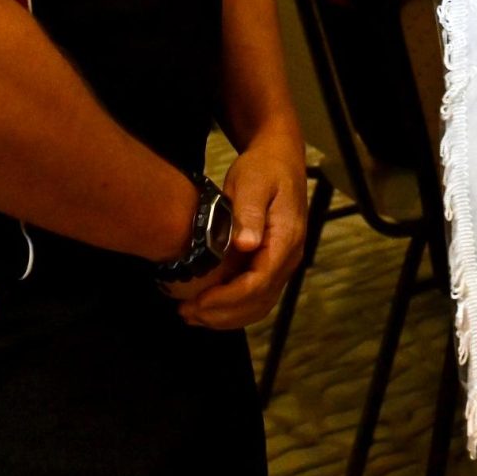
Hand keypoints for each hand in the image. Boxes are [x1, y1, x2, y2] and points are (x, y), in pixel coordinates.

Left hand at [176, 128, 308, 330]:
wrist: (280, 158)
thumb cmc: (263, 168)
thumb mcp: (252, 183)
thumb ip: (250, 213)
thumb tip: (245, 245)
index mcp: (286, 239)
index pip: (259, 282)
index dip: (228, 297)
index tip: (199, 301)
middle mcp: (289, 257)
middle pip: (259, 301)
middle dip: (222, 313)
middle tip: (187, 313)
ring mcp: (283, 263)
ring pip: (259, 305)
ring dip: (225, 317)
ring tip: (191, 316)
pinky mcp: (272, 263)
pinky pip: (256, 297)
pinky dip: (232, 309)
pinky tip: (207, 308)